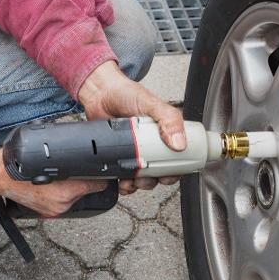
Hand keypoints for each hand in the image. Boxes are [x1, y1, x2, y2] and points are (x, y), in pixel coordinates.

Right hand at [0, 149, 107, 216]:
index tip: (104, 169)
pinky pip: (64, 202)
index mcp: (67, 190)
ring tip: (63, 176)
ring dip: (74, 187)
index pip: (98, 185)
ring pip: (76, 196)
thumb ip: (70, 154)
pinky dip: (63, 194)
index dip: (102, 176)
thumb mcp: (49, 151)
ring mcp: (56, 210)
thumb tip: (87, 150)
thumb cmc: (22, 162)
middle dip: (86, 180)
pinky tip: (56, 185)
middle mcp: (64, 203)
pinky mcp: (49, 213)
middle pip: (87, 189)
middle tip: (81, 169)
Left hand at [78, 60, 185, 193]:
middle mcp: (150, 146)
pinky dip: (122, 183)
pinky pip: (121, 176)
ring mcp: (133, 153)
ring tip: (131, 181)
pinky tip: (120, 180)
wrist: (99, 93)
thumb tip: (179, 143)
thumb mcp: (152, 104)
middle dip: (154, 181)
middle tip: (147, 178)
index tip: (169, 176)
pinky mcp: (117, 157)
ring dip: (138, 185)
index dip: (175, 171)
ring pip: (141, 178)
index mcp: (163, 135)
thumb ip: (169, 120)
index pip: (176, 159)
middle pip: (159, 173)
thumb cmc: (126, 94)